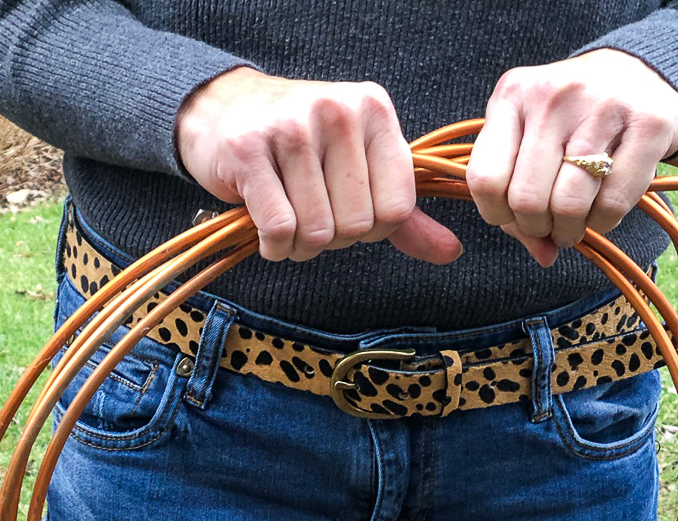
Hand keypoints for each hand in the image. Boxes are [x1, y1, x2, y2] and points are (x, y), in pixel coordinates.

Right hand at [176, 68, 461, 263]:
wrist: (223, 111)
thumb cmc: (302, 149)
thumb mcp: (360, 169)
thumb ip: (404, 215)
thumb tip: (453, 252)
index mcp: (375, 112)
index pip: (396, 210)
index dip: (371, 229)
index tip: (346, 211)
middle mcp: (338, 111)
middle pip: (357, 226)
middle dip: (333, 239)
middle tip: (310, 214)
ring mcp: (292, 126)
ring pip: (317, 232)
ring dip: (300, 247)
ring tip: (288, 220)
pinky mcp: (248, 148)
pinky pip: (279, 229)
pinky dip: (274, 246)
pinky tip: (266, 230)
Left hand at [467, 50, 677, 266]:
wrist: (640, 74)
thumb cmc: (571, 119)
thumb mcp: (531, 141)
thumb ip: (517, 200)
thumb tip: (543, 255)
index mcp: (512, 96)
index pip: (485, 179)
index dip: (498, 215)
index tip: (515, 216)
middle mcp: (552, 96)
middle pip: (527, 200)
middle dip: (537, 228)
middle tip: (550, 225)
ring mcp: (601, 106)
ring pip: (569, 205)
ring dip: (571, 231)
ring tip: (575, 225)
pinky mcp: (648, 124)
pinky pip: (613, 202)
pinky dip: (604, 222)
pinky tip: (603, 212)